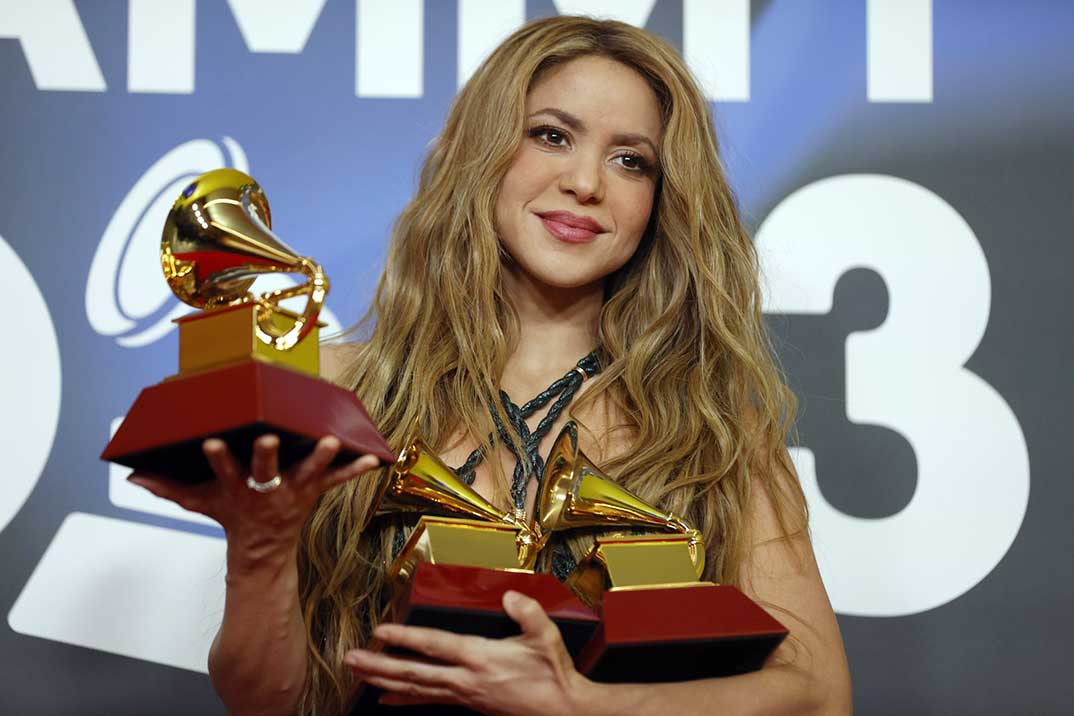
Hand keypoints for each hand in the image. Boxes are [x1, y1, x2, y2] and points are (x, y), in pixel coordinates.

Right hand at [128, 435, 379, 551]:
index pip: (224, 470)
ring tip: (333, 441)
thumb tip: (134, 477)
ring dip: (321, 458)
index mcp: (238, 487)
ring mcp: (293, 491)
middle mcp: (266, 489)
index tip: (213, 442)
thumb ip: (169, 488)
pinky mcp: (313, 492)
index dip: (219, 458)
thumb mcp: (198, 503)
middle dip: (266, 456)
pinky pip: (337, 482)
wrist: (261, 551)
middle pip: (266, 471)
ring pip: (308, 473)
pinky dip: (354, 470)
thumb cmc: (231, 516)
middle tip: (269, 439)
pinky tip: (373, 458)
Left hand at [344, 590, 593, 715]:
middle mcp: (466, 678)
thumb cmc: (553, 672)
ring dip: (383, 681)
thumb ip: (527, 612)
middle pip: (413, 673)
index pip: (435, 645)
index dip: (405, 638)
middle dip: (379, 666)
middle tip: (350, 659)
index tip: (380, 631)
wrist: (562, 710)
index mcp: (481, 657)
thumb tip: (510, 595)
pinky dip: (403, 699)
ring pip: (415, 689)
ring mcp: (464, 695)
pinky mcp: (467, 704)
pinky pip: (428, 700)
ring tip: (358, 674)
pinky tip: (385, 699)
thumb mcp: (546, 636)